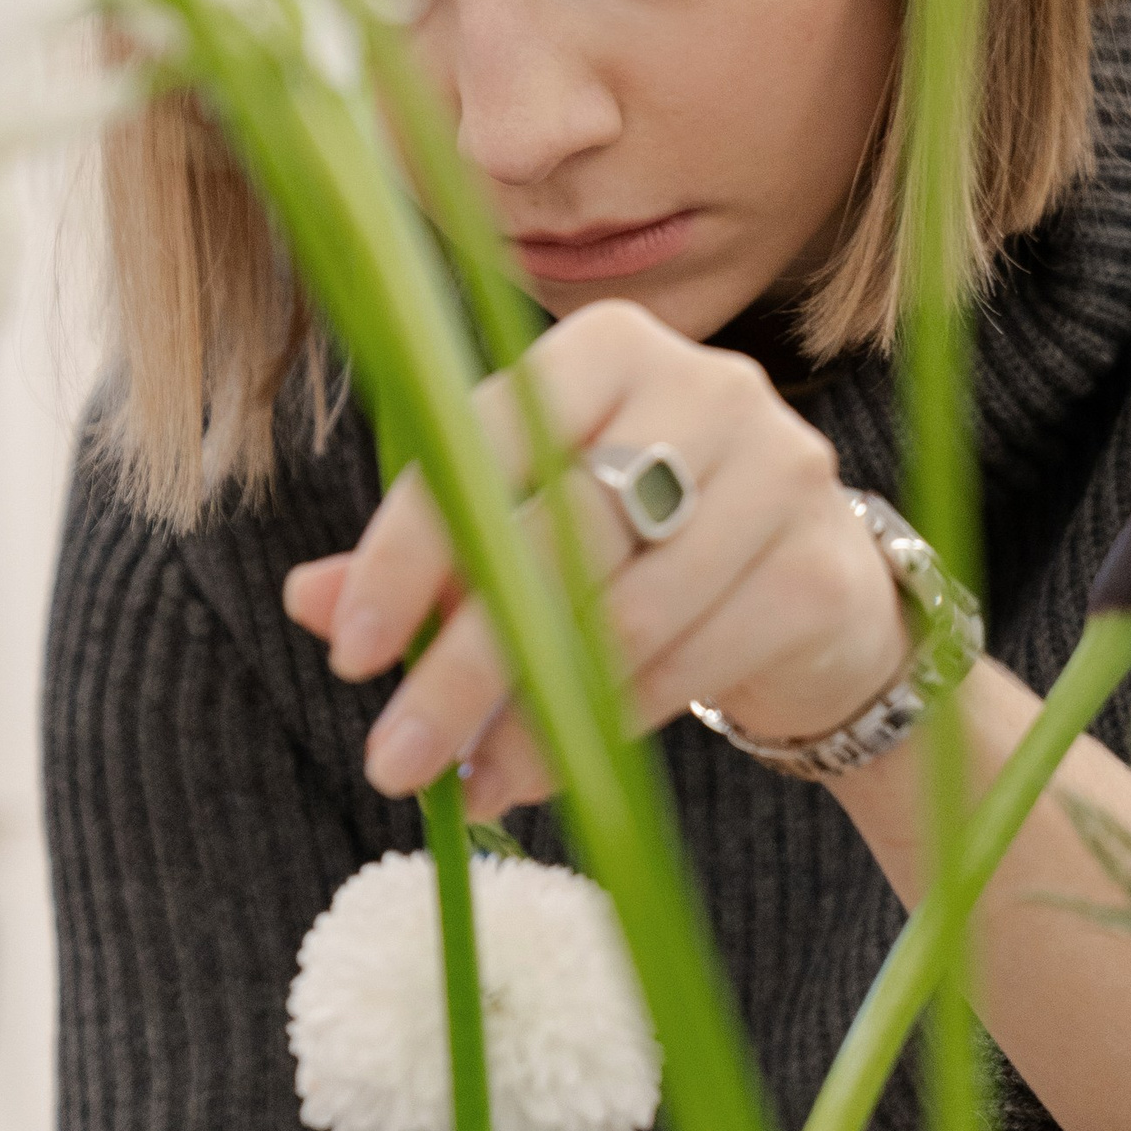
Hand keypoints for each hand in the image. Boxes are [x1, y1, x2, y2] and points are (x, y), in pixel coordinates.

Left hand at [282, 298, 910, 816]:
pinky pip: (690, 663)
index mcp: (607, 348)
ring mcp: (779, 470)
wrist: (812, 590)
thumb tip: (310, 598)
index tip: (348, 653)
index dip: (408, 550)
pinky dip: (608, 728)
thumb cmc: (641, 544)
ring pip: (626, 611)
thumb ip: (430, 555)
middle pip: (559, 535)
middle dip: (465, 662)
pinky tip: (551, 774)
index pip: (485, 441)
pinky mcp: (820, 567)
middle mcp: (704, 385)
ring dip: (533, 717)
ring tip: (470, 782)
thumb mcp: (529, 528)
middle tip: (394, 760)